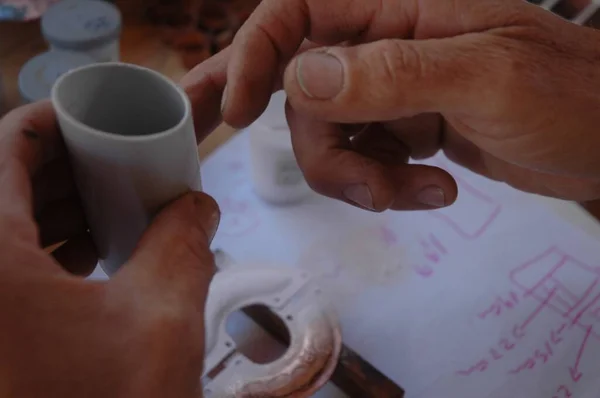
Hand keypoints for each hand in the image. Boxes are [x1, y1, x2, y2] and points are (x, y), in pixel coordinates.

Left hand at [0, 102, 218, 397]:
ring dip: (54, 212)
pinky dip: (40, 255)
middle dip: (63, 167)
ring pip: (0, 233)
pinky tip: (88, 259)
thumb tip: (198, 203)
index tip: (94, 116)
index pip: (3, 149)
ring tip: (112, 206)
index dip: (51, 120)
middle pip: (0, 189)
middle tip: (118, 161)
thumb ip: (183, 243)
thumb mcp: (161, 318)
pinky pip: (2, 274)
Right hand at [184, 0, 599, 210]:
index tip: (234, 112)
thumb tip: (300, 79)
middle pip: (305, 96)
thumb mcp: (484, 77)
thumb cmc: (568, 95)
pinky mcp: (405, 127)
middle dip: (329, 153)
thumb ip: (391, 73)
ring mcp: (392, 89)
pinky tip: (440, 189)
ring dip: (365, 178)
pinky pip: (364, 160)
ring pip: (331, 137)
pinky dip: (392, 185)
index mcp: (397, 5)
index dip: (255, 55)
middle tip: (372, 190)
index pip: (296, 12)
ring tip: (422, 192)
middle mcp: (383, 42)